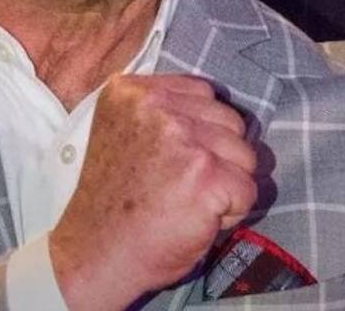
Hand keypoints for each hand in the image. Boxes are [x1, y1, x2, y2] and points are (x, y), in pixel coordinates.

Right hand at [49, 74, 256, 310]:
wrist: (96, 253)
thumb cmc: (114, 203)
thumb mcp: (122, 132)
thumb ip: (161, 113)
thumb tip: (216, 115)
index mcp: (131, 91)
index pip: (202, 93)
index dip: (201, 131)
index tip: (176, 160)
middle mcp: (156, 106)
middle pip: (229, 120)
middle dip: (218, 156)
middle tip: (181, 186)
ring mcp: (182, 139)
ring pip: (244, 154)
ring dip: (226, 183)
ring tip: (187, 202)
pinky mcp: (205, 175)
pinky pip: (248, 190)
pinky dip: (232, 212)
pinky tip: (197, 219)